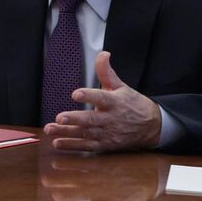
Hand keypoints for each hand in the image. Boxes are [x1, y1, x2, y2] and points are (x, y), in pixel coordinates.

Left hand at [43, 52, 161, 152]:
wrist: (151, 126)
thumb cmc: (132, 104)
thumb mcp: (121, 86)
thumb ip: (107, 72)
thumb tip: (103, 54)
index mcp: (114, 102)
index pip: (101, 98)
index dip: (89, 96)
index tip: (76, 94)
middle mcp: (110, 119)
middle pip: (91, 120)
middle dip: (75, 119)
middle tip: (59, 118)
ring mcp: (107, 133)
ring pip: (85, 134)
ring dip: (67, 133)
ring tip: (50, 129)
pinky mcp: (105, 145)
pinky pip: (87, 146)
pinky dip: (72, 145)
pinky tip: (58, 143)